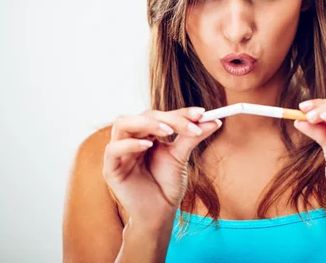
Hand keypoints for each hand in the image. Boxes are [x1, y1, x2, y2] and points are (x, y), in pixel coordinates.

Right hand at [102, 107, 221, 231]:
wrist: (159, 213)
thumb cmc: (168, 184)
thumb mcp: (181, 157)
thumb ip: (193, 137)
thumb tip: (215, 121)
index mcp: (147, 133)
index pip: (162, 115)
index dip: (181, 112)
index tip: (202, 113)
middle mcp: (131, 138)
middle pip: (143, 115)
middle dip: (168, 118)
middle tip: (189, 125)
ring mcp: (120, 152)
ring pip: (122, 124)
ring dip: (147, 124)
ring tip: (168, 131)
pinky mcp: (111, 168)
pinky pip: (113, 149)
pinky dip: (130, 144)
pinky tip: (148, 146)